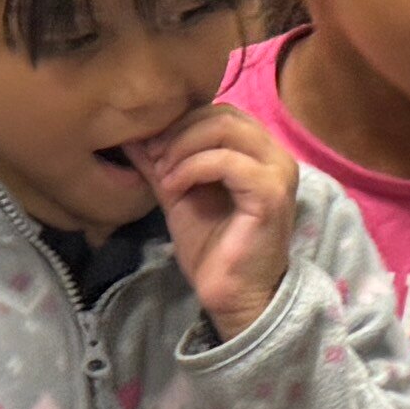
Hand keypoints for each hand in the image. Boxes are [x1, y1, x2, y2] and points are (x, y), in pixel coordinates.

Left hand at [144, 102, 299, 336]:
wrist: (232, 296)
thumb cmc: (212, 249)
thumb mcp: (179, 195)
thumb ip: (161, 163)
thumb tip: (131, 133)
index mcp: (259, 151)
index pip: (219, 112)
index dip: (181, 122)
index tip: (150, 147)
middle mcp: (276, 154)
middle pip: (222, 114)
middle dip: (178, 131)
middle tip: (153, 158)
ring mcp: (278, 172)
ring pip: (225, 128)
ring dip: (183, 147)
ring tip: (163, 174)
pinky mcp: (271, 193)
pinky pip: (228, 161)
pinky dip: (193, 167)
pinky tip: (174, 187)